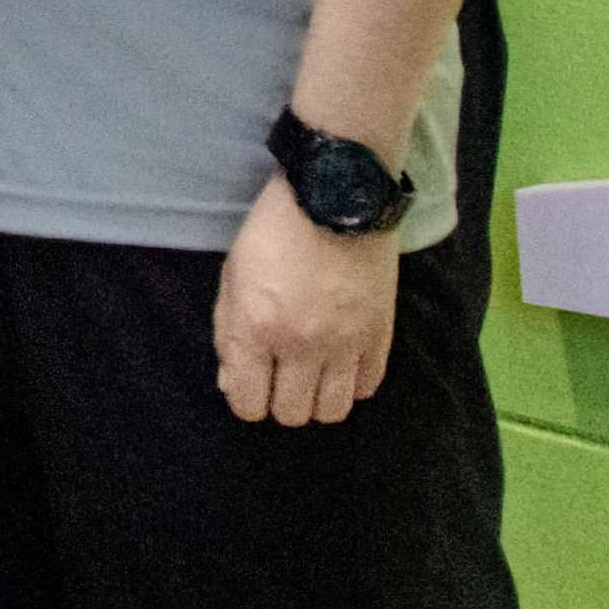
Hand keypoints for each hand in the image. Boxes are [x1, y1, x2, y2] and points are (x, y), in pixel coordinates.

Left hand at [216, 180, 401, 424]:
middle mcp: (301, 345)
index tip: (251, 382)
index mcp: (257, 328)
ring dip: (317, 400)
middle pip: (291, 414)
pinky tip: (341, 363)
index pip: (248, 405)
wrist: (336, 194)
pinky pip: (367, 387)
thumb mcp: (232, 277)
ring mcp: (345, 342)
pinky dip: (352, 384)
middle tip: (281, 376)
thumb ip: (228, 334)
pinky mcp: (380, 333)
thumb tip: (232, 383)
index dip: (245, 399)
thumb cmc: (273, 232)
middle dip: (279, 402)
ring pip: (332, 411)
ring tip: (312, 375)